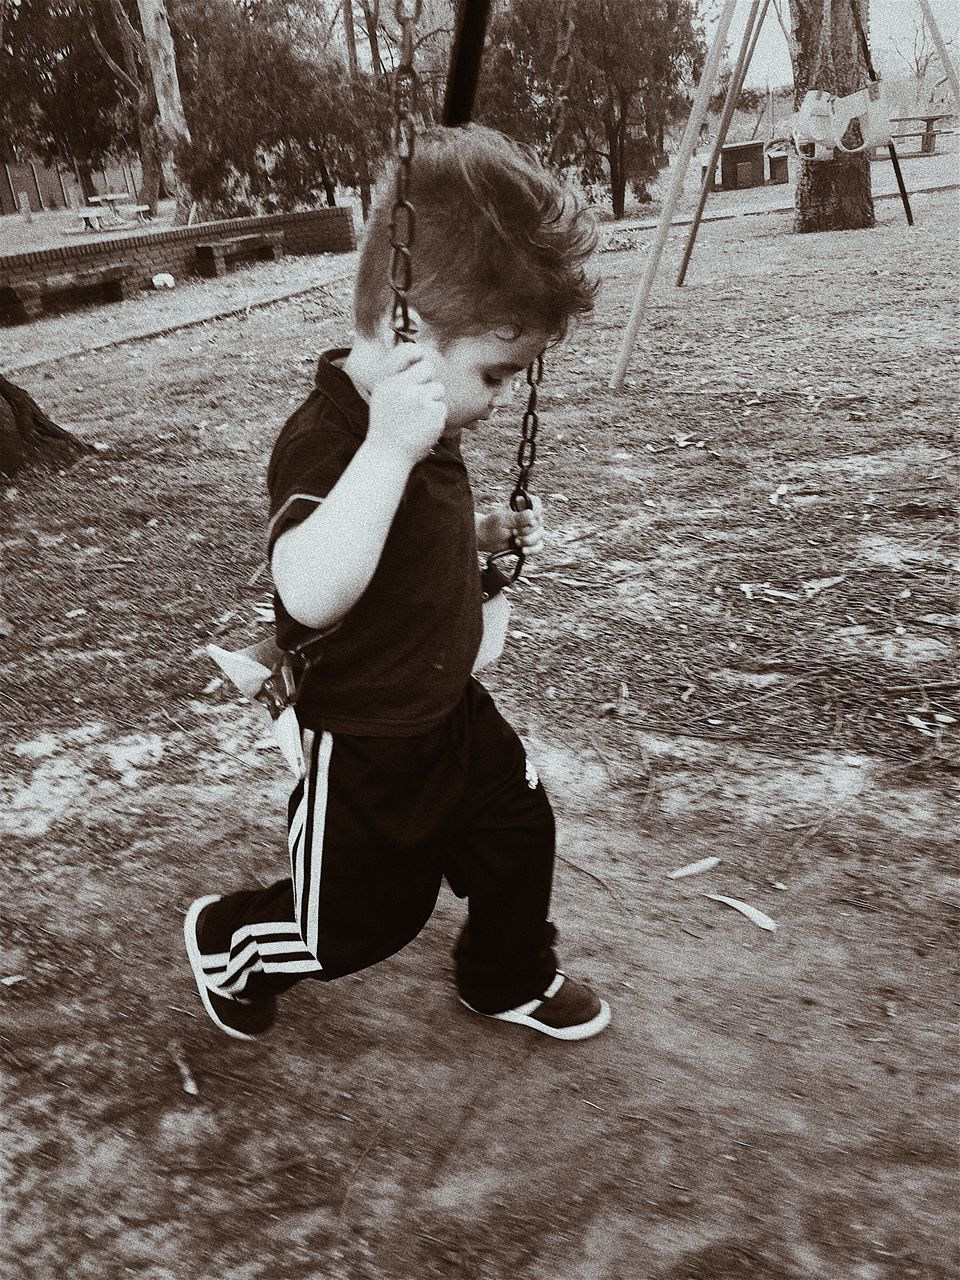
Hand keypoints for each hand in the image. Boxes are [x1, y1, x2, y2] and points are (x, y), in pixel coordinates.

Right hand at [367, 345, 446, 464]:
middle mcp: (402, 386)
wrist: (388, 454)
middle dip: (428, 381)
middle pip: (428, 368)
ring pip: (438, 389)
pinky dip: (436, 418)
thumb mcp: (383, 395)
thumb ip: (397, 374)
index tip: (419, 357)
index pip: (407, 351)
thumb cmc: (387, 424)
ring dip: (433, 401)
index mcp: (388, 380)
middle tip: (418, 399)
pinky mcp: (434, 413)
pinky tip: (423, 427)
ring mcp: (419, 399)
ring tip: (418, 417)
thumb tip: (418, 351)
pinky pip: (442, 407)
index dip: (417, 352)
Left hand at [479, 495, 544, 555]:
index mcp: (522, 506)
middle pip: (539, 521)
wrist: (486, 540)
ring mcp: (531, 529)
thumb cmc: (492, 526)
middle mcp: (529, 517)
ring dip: (528, 540)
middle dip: (527, 530)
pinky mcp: (531, 541)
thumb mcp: (503, 520)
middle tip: (514, 532)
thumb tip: (532, 515)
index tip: (530, 518)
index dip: (537, 510)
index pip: (536, 503)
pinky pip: (539, 546)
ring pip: (540, 534)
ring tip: (515, 542)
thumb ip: (518, 517)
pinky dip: (533, 549)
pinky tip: (523, 550)